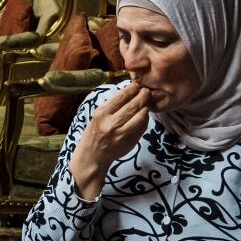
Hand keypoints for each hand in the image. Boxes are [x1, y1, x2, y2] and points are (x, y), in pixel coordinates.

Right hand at [70, 82, 150, 197]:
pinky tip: (143, 116)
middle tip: (147, 91)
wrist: (92, 156)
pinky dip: (145, 120)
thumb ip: (112, 105)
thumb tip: (129, 92)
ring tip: (147, 104)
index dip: (132, 89)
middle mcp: (112, 124)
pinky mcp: (130, 143)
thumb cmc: (94, 133)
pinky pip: (142, 128)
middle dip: (143, 97)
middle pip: (133, 106)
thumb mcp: (98, 116)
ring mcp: (122, 135)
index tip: (138, 84)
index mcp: (102, 114)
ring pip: (141, 118)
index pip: (121, 97)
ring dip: (146, 108)